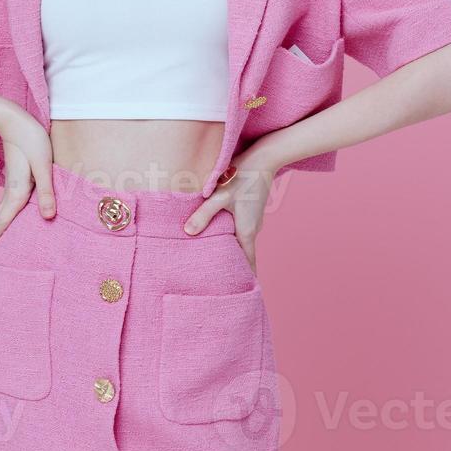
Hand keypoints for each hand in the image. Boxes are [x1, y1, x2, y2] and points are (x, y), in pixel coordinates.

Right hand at [0, 105, 55, 260]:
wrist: (13, 120)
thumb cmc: (31, 140)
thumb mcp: (43, 165)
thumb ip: (46, 192)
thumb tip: (48, 217)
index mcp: (17, 192)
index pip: (3, 222)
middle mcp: (11, 191)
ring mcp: (11, 185)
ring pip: (2, 213)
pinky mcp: (15, 179)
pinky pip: (7, 204)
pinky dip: (5, 216)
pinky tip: (10, 218)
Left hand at [182, 146, 277, 276]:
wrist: (263, 158)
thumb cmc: (241, 177)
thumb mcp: (219, 196)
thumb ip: (203, 215)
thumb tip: (187, 233)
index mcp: (246, 231)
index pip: (247, 263)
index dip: (245, 278)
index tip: (240, 292)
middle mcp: (252, 228)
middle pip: (243, 253)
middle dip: (233, 265)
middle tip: (219, 278)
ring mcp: (252, 219)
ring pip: (241, 240)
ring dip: (231, 248)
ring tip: (214, 257)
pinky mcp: (250, 209)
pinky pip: (240, 228)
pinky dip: (231, 235)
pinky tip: (218, 232)